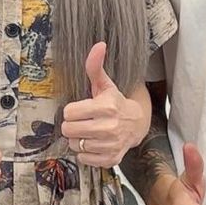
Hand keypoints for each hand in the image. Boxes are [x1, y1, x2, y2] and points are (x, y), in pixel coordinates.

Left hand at [62, 42, 147, 166]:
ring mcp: (110, 145)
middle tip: (81, 121)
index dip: (72, 110)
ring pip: (74, 145)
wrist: (136, 124)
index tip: (80, 108)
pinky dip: (85, 153)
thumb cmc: (115, 102)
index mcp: (106, 107)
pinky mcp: (110, 159)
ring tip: (88, 132)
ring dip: (78, 139)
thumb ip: (95, 67)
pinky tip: (94, 143)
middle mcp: (109, 127)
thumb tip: (99, 45)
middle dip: (72, 125)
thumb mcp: (105, 84)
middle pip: (69, 130)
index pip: (69, 112)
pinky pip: (83, 159)